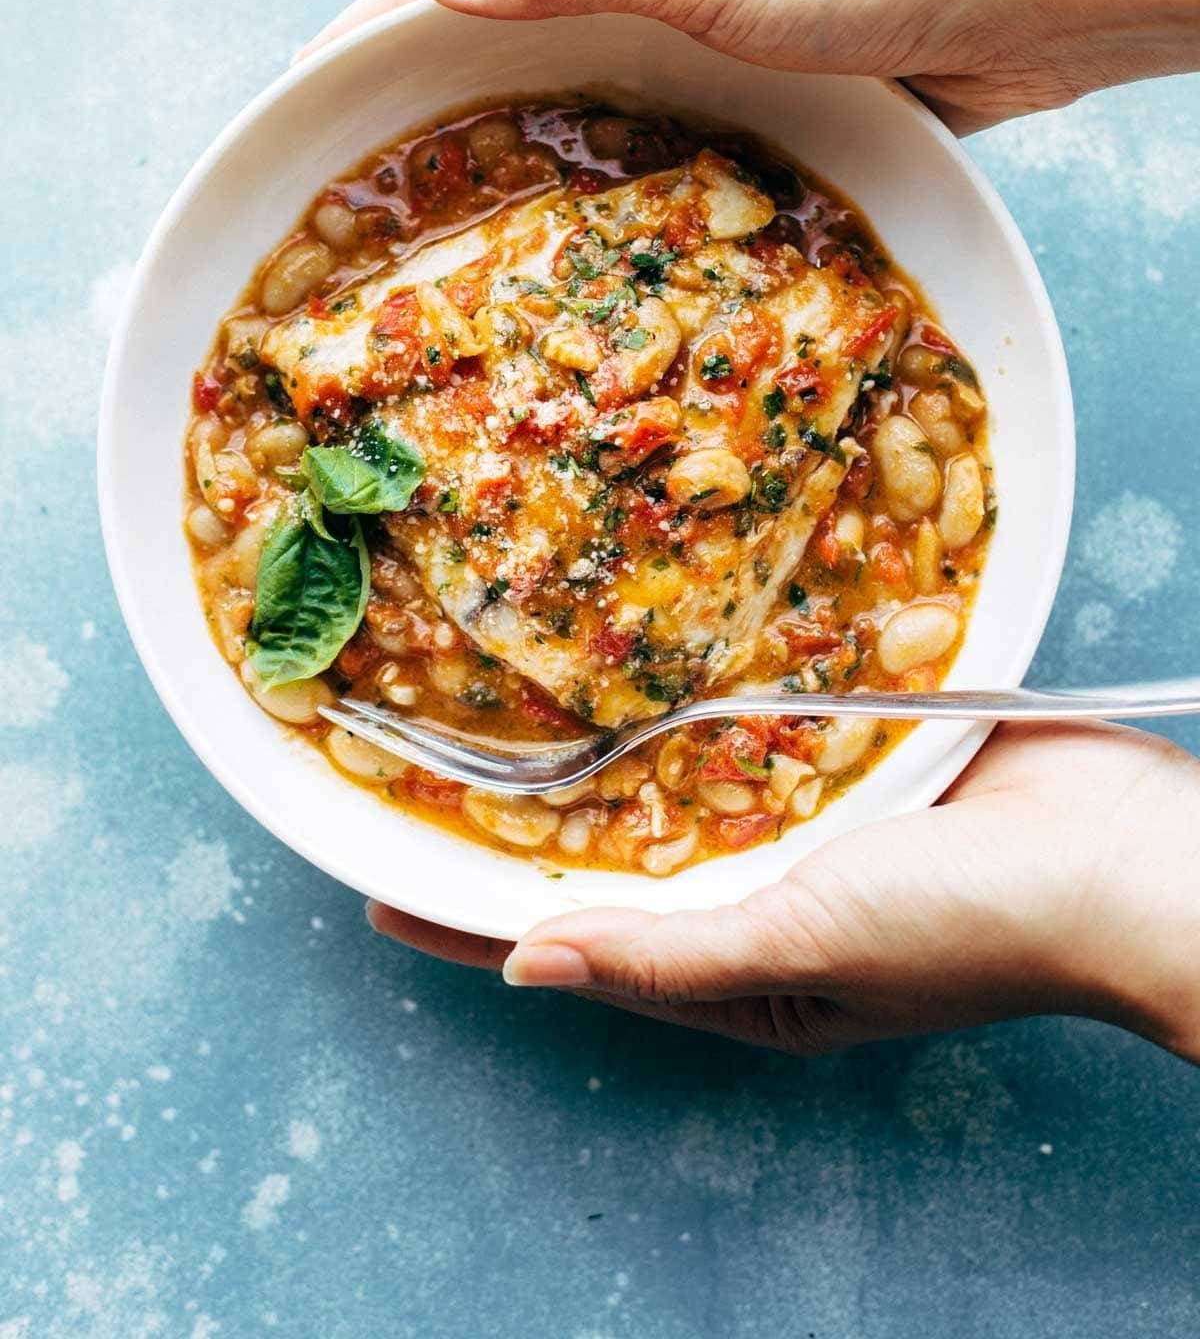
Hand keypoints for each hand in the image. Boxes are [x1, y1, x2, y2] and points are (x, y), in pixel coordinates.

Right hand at [300, 0, 1199, 133]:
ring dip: (527, 127)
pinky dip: (605, 152)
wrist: (1025, 1)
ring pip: (588, 72)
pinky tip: (563, 204)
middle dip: (450, 83)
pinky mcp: (752, 70)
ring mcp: (707, 9)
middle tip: (366, 165)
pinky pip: (653, 110)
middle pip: (527, 17)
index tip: (314, 79)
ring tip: (439, 200)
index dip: (395, 16)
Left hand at [368, 722, 1199, 1060]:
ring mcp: (811, 810)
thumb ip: (668, 958)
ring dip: (612, 741)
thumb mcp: (801, 954)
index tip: (378, 888)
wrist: (1120, 853)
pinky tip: (650, 642)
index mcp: (747, 968)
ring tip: (519, 692)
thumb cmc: (967, 927)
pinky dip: (703, 688)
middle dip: (539, 820)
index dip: (478, 922)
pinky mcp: (854, 742)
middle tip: (438, 765)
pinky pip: (758, 715)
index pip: (580, 945)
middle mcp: (766, 889)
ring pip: (683, 773)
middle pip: (623, 854)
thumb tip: (526, 964)